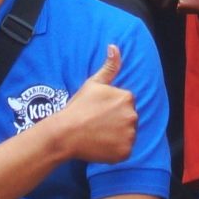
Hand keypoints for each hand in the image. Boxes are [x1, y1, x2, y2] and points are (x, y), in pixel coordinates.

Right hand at [41, 44, 137, 163]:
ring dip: (117, 135)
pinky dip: (115, 149)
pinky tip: (101, 145)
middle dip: (116, 121)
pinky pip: (124, 150)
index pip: (125, 103)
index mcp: (127, 97)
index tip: (97, 112)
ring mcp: (130, 135)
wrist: (66, 134)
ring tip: (98, 134)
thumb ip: (109, 67)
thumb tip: (114, 47)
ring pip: (127, 134)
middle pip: (128, 119)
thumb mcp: (93, 84)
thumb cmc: (78, 108)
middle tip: (97, 124)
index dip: (111, 108)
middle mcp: (132, 115)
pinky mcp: (126, 152)